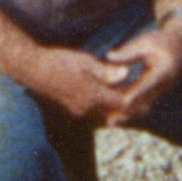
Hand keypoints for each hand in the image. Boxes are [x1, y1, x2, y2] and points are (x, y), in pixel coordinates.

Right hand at [22, 43, 145, 126]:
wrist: (32, 70)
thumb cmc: (59, 61)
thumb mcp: (86, 62)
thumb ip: (107, 71)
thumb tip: (126, 74)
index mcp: (93, 96)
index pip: (123, 105)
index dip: (137, 102)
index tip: (149, 96)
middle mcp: (87, 110)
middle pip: (116, 116)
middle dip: (130, 111)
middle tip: (144, 103)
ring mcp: (78, 113)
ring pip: (105, 119)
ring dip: (117, 113)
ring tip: (128, 102)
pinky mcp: (71, 112)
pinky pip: (94, 117)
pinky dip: (105, 112)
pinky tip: (108, 101)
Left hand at [104, 17, 181, 124]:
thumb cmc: (161, 41)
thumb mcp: (145, 42)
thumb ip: (128, 52)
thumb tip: (108, 57)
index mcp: (163, 71)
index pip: (145, 87)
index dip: (132, 97)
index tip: (117, 105)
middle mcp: (165, 85)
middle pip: (144, 102)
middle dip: (127, 112)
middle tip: (109, 121)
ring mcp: (162, 91)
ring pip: (144, 107)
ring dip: (128, 114)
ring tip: (110, 123)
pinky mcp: (158, 93)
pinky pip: (144, 104)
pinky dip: (131, 110)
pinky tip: (116, 115)